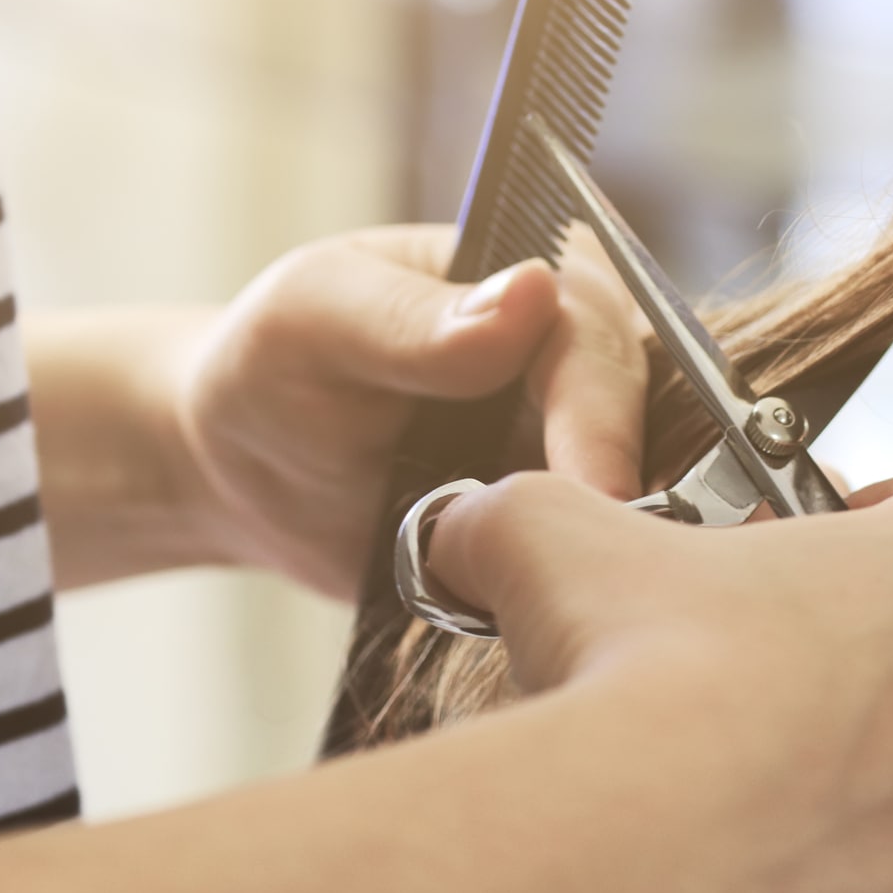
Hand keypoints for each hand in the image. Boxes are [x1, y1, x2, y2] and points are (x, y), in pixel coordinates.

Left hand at [177, 224, 647, 598]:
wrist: (248, 471)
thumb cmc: (273, 366)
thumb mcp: (318, 319)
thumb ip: (415, 319)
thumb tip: (530, 293)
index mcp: (542, 275)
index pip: (599, 342)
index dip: (602, 419)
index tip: (596, 491)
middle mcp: (582, 359)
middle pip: (643, 427)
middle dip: (617, 495)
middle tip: (590, 574)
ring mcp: (582, 446)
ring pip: (639, 499)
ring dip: (606, 549)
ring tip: (571, 603)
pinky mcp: (570, 521)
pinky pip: (602, 559)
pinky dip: (581, 588)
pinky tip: (550, 617)